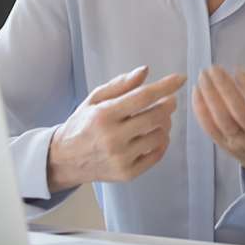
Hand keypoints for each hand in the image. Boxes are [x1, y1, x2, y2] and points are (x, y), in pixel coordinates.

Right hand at [47, 65, 185, 192]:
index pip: (143, 97)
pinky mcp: (127, 173)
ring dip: (165, 124)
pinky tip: (156, 135)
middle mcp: (113, 138)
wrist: (64, 160)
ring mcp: (121, 158)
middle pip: (156, 116)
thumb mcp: (94, 99)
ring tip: (159, 119)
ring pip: (160, 135)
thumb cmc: (82, 124)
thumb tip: (145, 71)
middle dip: (169, 105)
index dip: (165, 86)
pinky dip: (162, 142)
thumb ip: (120, 84)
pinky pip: (157, 155)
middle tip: (170, 101)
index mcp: (104, 115)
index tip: (180, 78)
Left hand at [192, 66, 244, 180]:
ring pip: (221, 119)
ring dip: (209, 96)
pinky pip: (209, 128)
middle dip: (224, 87)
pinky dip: (200, 110)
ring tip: (203, 77)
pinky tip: (196, 93)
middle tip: (213, 69)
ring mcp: (239, 143)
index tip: (237, 70)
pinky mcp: (225, 147)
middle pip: (238, 110)